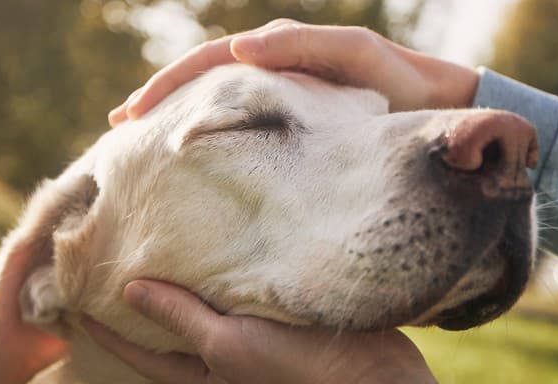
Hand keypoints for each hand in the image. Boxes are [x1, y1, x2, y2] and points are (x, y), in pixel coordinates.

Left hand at [83, 280, 443, 383]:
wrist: (371, 382)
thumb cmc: (294, 369)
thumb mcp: (228, 343)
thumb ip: (181, 317)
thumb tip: (130, 290)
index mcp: (204, 375)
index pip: (140, 354)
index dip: (105, 333)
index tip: (75, 304)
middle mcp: (223, 364)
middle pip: (168, 340)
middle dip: (139, 315)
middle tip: (111, 280)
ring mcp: (253, 347)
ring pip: (203, 320)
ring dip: (179, 297)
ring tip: (158, 263)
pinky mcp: (281, 327)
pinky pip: (238, 305)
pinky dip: (220, 285)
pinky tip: (220, 260)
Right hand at [108, 19, 479, 125]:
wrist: (437, 111)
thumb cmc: (400, 83)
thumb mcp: (356, 57)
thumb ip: (305, 48)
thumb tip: (242, 51)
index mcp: (280, 51)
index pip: (210, 64)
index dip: (169, 86)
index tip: (134, 114)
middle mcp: (274, 71)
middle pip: (202, 82)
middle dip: (160, 102)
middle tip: (120, 130)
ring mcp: (282, 99)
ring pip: (217, 106)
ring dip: (179, 121)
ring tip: (142, 145)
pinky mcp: (295, 128)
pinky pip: (242, 128)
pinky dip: (212, 138)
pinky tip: (193, 161)